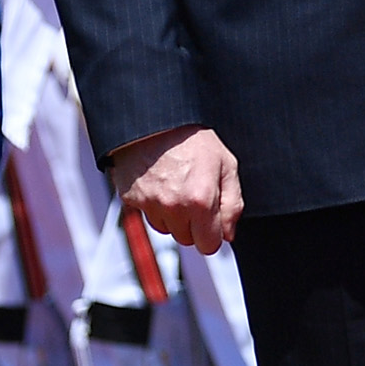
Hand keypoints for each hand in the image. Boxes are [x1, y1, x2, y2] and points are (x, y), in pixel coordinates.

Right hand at [113, 124, 245, 253]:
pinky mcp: (132, 199)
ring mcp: (150, 204)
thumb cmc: (192, 138)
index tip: (212, 219)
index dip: (213, 233)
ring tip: (177, 185)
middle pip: (187, 240)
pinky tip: (160, 182)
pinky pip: (148, 215)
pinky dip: (155, 205)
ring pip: (167, 229)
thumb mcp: (226, 164)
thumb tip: (228, 234)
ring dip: (173, 216)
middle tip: (194, 194)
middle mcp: (173, 207)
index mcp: (200, 200)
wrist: (153, 119)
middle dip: (193, 224)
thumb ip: (232, 203)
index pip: (209, 246)